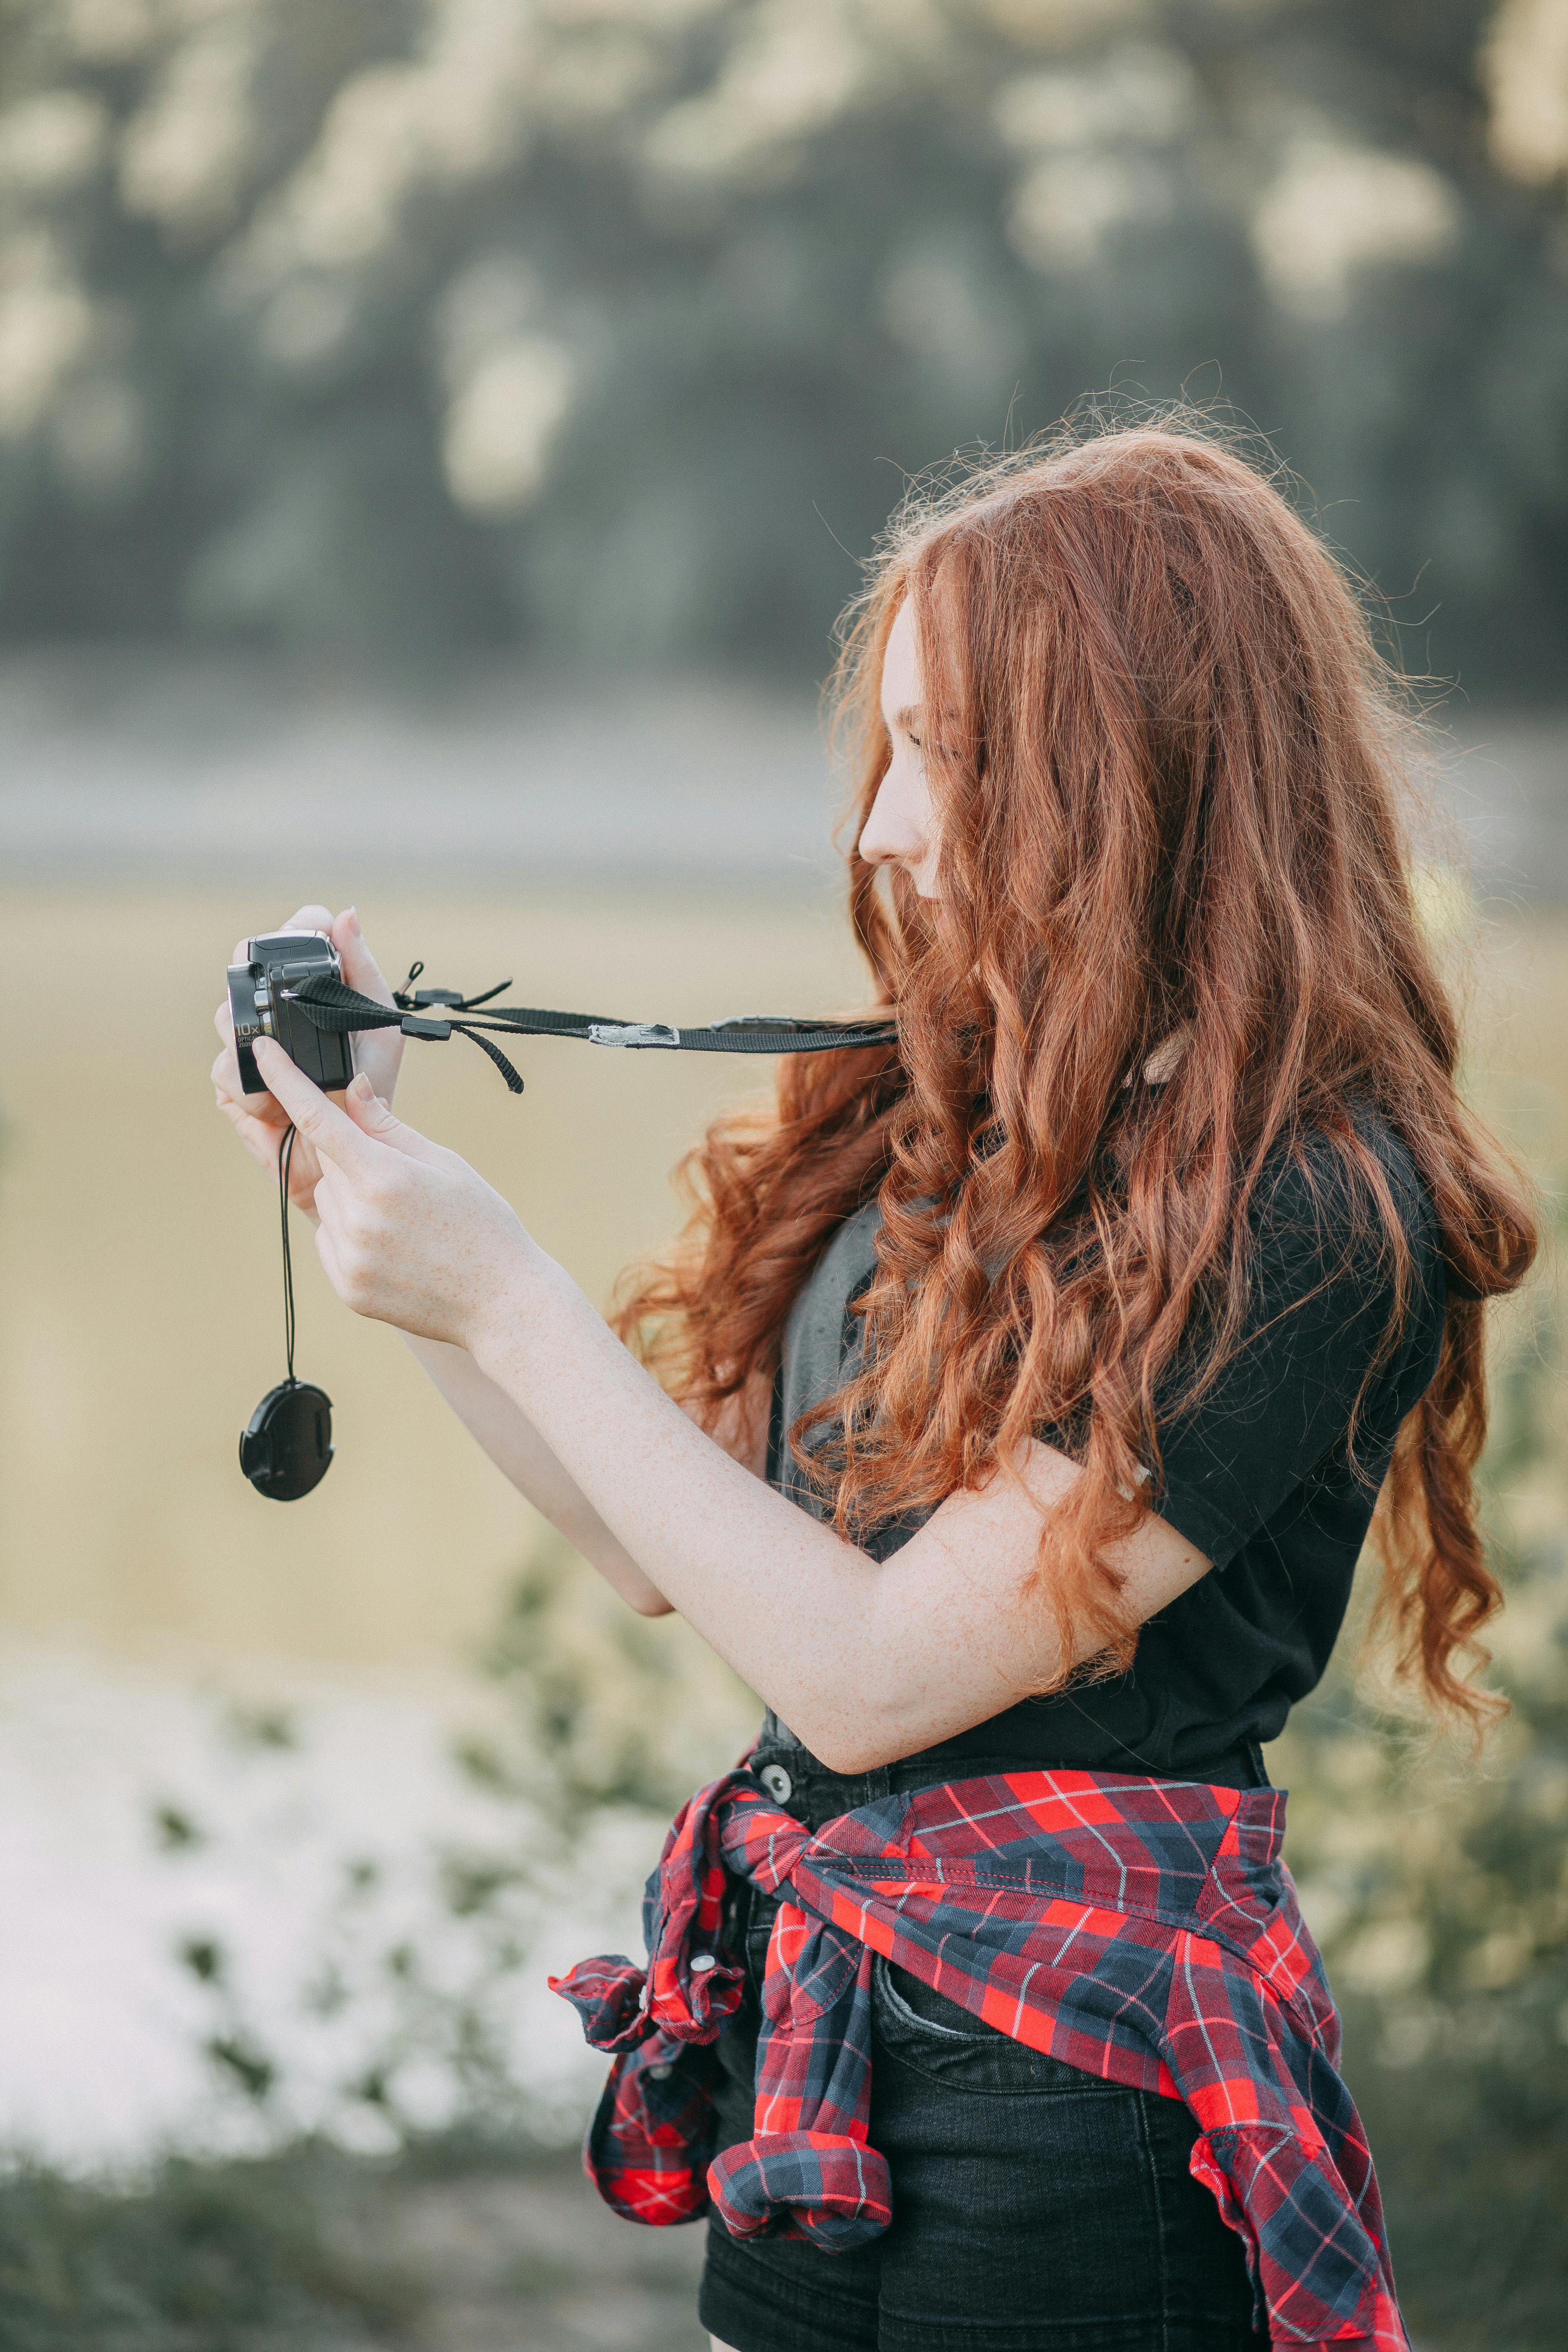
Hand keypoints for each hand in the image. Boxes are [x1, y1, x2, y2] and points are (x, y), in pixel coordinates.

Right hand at [212, 905, 404, 1215]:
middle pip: (240, 969)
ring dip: (256, 1045)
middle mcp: (271, 1011)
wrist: (348, 1152)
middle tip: (283, 1009)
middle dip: (256, 985)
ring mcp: (247, 1046)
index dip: (293, 931)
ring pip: (225, 1017)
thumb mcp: (378, 1027)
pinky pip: (225, 1070)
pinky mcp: (232, 1083)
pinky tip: (277, 1106)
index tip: (313, 940)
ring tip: (291, 1074)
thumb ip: (363, 971)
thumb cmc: (369, 1088)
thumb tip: (348, 914)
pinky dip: (253, 1089)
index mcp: (306, 990)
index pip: (288, 937)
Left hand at [252, 1038, 533, 1349]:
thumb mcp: (445, 1163)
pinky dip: (349, 1235)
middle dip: (353, 1161)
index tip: (262, 1053)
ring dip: (350, 1198)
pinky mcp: (347, 1288)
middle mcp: (360, 1219)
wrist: (502, 1304)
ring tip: (403, 1221)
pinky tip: (393, 1247)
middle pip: (328, 1164)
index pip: (319, 1118)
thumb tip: (351, 1090)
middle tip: (401, 1183)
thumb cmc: (482, 1227)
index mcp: (386, 1178)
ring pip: (327, 1201)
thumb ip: (389, 1127)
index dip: (285, 1080)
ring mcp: (351, 1258)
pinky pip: (328, 1241)